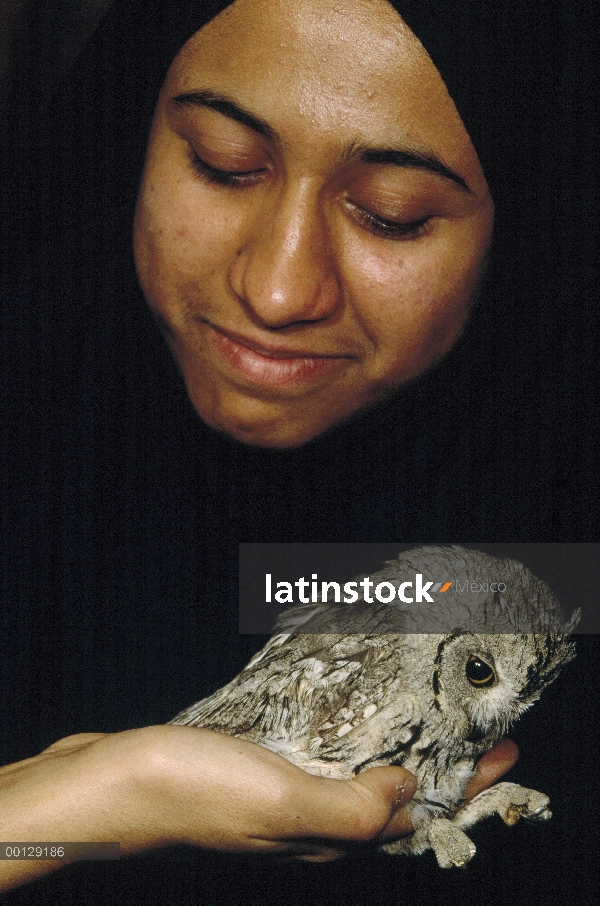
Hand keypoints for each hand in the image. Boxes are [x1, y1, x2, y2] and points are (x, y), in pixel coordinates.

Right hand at [0, 726, 517, 890]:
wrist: (112, 782)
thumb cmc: (191, 792)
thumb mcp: (283, 802)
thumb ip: (354, 806)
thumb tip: (411, 793)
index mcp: (326, 835)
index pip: (417, 817)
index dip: (468, 787)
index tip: (508, 750)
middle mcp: (310, 822)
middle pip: (396, 798)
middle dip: (444, 767)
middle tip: (478, 730)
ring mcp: (282, 795)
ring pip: (361, 776)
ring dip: (400, 750)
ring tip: (425, 719)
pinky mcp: (257, 770)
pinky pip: (322, 755)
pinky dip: (351, 736)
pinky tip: (349, 714)